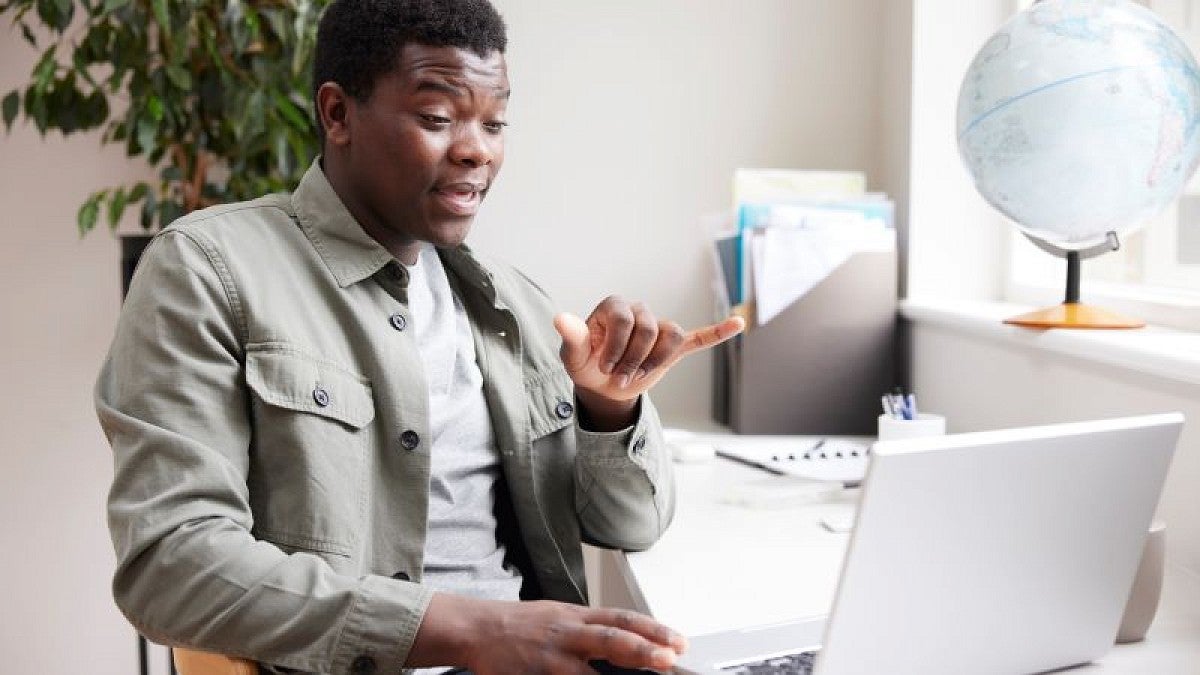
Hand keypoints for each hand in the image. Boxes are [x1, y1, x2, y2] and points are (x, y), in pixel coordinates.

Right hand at [409, 593, 687, 673]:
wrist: (477, 628)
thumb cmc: (521, 626)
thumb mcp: (561, 618)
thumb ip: (592, 633)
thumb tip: (631, 647)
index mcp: (578, 615)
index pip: (623, 619)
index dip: (653, 629)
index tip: (678, 642)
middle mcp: (569, 632)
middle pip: (612, 638)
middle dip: (645, 649)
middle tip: (671, 659)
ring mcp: (552, 656)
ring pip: (590, 668)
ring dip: (620, 672)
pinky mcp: (536, 674)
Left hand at [554, 296, 744, 426]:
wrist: (602, 386)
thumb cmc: (586, 365)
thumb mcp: (573, 356)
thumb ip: (572, 337)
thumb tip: (560, 318)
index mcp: (614, 307)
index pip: (624, 319)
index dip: (615, 347)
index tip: (604, 369)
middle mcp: (638, 311)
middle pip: (649, 328)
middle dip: (634, 359)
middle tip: (619, 378)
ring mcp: (657, 329)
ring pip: (671, 334)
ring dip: (655, 360)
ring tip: (639, 376)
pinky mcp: (672, 347)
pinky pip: (698, 336)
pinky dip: (718, 332)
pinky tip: (737, 324)